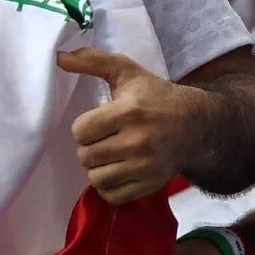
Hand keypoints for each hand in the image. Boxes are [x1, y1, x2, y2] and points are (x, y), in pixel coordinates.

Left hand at [58, 46, 204, 204]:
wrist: (195, 125)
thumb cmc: (155, 96)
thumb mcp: (127, 71)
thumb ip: (92, 61)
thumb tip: (59, 57)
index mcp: (128, 112)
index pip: (80, 131)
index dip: (84, 127)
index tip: (96, 122)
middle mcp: (137, 142)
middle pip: (85, 157)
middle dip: (89, 147)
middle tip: (102, 140)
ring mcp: (145, 167)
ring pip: (96, 179)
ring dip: (97, 168)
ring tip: (108, 155)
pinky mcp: (150, 185)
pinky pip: (113, 196)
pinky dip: (109, 186)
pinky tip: (116, 170)